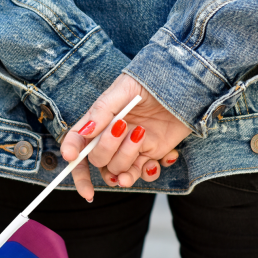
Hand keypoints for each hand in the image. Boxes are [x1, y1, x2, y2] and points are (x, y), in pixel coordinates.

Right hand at [60, 74, 191, 200]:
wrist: (186, 86)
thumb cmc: (152, 82)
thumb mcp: (124, 89)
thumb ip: (102, 110)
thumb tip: (84, 132)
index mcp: (100, 121)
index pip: (78, 141)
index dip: (71, 152)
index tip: (70, 157)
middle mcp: (111, 138)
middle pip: (97, 160)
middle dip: (109, 149)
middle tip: (126, 129)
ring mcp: (130, 149)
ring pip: (118, 171)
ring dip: (129, 160)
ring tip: (143, 137)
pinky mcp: (150, 156)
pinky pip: (142, 175)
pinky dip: (151, 171)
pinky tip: (163, 155)